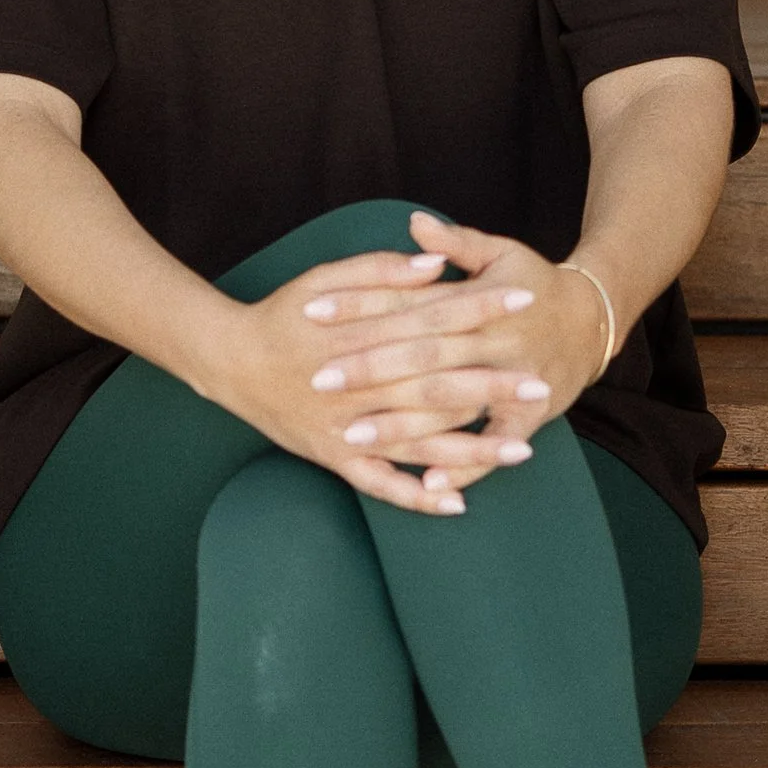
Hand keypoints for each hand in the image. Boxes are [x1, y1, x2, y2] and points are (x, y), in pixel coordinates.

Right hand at [196, 230, 553, 515]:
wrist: (227, 360)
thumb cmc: (283, 313)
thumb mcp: (325, 278)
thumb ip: (381, 270)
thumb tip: (437, 263)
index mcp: (359, 333)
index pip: (432, 318)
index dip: (480, 309)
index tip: (525, 302)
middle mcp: (356, 384)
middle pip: (434, 385)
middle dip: (490, 385)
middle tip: (540, 385)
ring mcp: (345, 427)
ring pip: (418, 442)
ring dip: (472, 449)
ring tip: (522, 448)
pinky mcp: (333, 457)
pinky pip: (380, 484)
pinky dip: (416, 497)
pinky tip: (457, 503)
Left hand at [289, 208, 615, 503]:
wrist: (596, 320)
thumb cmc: (535, 283)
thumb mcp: (500, 253)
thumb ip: (455, 243)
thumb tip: (415, 222)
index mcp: (480, 301)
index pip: (410, 303)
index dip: (361, 307)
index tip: (313, 311)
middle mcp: (495, 342)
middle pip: (423, 356)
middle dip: (369, 370)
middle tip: (318, 379)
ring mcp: (513, 383)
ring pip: (450, 405)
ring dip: (403, 423)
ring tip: (352, 434)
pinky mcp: (530, 418)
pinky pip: (492, 445)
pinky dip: (465, 467)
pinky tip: (427, 484)